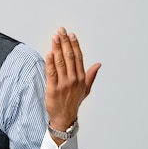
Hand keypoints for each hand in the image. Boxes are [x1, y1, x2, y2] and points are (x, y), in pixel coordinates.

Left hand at [45, 27, 100, 141]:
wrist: (64, 117)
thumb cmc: (73, 102)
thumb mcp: (86, 89)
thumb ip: (91, 75)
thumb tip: (98, 64)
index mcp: (81, 78)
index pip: (78, 57)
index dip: (74, 44)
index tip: (71, 34)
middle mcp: (74, 79)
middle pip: (69, 56)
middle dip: (65, 42)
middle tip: (61, 31)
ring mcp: (64, 84)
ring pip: (60, 62)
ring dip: (57, 48)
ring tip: (55, 38)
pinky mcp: (53, 89)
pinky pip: (51, 73)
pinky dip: (50, 62)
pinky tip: (49, 53)